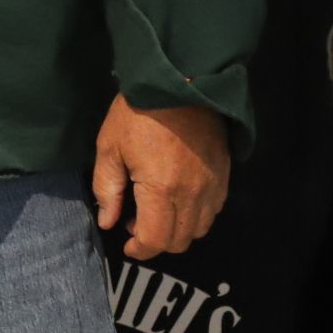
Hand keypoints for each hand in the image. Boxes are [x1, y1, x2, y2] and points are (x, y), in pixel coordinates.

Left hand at [91, 95, 230, 260]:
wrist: (180, 81)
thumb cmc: (137, 113)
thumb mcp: (109, 147)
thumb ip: (108, 189)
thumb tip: (109, 222)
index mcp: (161, 189)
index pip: (155, 240)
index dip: (139, 250)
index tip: (127, 246)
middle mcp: (193, 195)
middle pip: (179, 241)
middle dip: (156, 242)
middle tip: (136, 221)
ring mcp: (213, 186)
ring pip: (200, 230)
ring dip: (178, 230)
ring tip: (157, 210)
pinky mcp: (224, 175)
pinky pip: (214, 211)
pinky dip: (196, 216)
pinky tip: (179, 198)